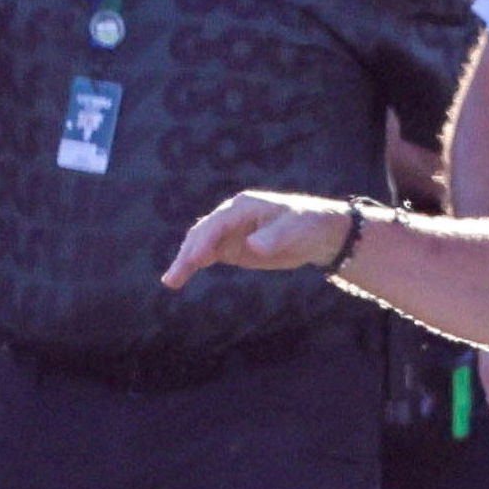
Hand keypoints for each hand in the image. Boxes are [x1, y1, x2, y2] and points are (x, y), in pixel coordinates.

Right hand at [161, 188, 357, 288]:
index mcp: (243, 207)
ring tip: (171, 282)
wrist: (317, 234)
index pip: (217, 223)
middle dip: (187, 254)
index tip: (196, 259)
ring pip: (200, 245)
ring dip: (185, 262)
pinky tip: (179, 278)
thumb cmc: (307, 225)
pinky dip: (193, 265)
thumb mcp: (295, 229)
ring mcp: (228, 233)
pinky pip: (206, 255)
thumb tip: (252, 245)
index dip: (205, 240)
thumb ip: (273, 237)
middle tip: (174, 277)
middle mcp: (230, 217)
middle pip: (202, 234)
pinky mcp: (231, 248)